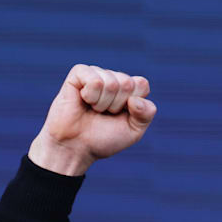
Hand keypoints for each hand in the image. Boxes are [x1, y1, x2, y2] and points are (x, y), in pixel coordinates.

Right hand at [28, 64, 155, 175]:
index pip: (142, 84)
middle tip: (104, 114)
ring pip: (111, 83)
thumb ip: (146, 114)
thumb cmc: (103, 139)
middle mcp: (113, 78)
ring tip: (92, 110)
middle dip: (117, 106)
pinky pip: (94, 80)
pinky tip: (83, 100)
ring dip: (102, 104)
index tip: (121, 116)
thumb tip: (135, 99)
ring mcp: (96, 74)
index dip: (134, 105)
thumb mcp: (134, 131)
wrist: (76, 148)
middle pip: (127, 83)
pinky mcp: (78, 73)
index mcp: (128, 90)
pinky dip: (90, 96)